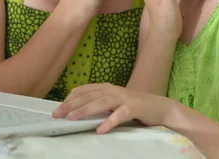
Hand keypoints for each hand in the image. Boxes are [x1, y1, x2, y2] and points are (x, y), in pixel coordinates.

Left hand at [52, 83, 172, 133]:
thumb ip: (99, 103)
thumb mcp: (114, 102)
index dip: (69, 99)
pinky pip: (120, 115)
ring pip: (101, 103)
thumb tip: (77, 109)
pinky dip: (109, 122)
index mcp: (106, 88)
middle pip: (88, 96)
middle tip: (57, 114)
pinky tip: (100, 129)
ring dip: (85, 110)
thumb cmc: (134, 107)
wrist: (161, 107)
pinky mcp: (134, 108)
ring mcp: (124, 98)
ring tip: (72, 118)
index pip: (83, 91)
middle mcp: (113, 90)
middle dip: (71, 105)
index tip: (57, 109)